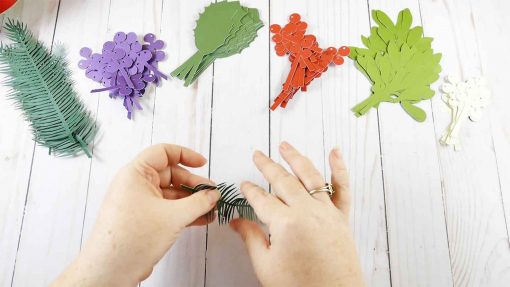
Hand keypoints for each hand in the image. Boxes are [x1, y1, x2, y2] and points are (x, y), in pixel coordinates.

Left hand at [53, 144, 219, 286]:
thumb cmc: (132, 238)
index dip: (185, 155)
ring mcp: (138, 202)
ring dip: (191, 201)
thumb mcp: (174, 216)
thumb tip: (213, 194)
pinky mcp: (142, 219)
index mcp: (136, 174)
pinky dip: (183, 212)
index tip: (202, 164)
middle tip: (212, 194)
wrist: (111, 269)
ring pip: (171, 194)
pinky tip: (200, 219)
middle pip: (170, 174)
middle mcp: (135, 185)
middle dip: (193, 184)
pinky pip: (167, 209)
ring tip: (211, 209)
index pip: (163, 153)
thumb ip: (198, 202)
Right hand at [230, 142, 363, 286]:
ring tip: (285, 145)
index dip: (250, 191)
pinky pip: (343, 189)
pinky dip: (340, 169)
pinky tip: (335, 152)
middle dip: (267, 166)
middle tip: (257, 154)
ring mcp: (327, 212)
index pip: (262, 199)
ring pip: (310, 176)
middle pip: (283, 181)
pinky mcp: (342, 218)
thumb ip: (252, 238)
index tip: (244, 184)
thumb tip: (236, 222)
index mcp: (286, 223)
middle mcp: (308, 212)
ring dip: (296, 158)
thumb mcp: (266, 266)